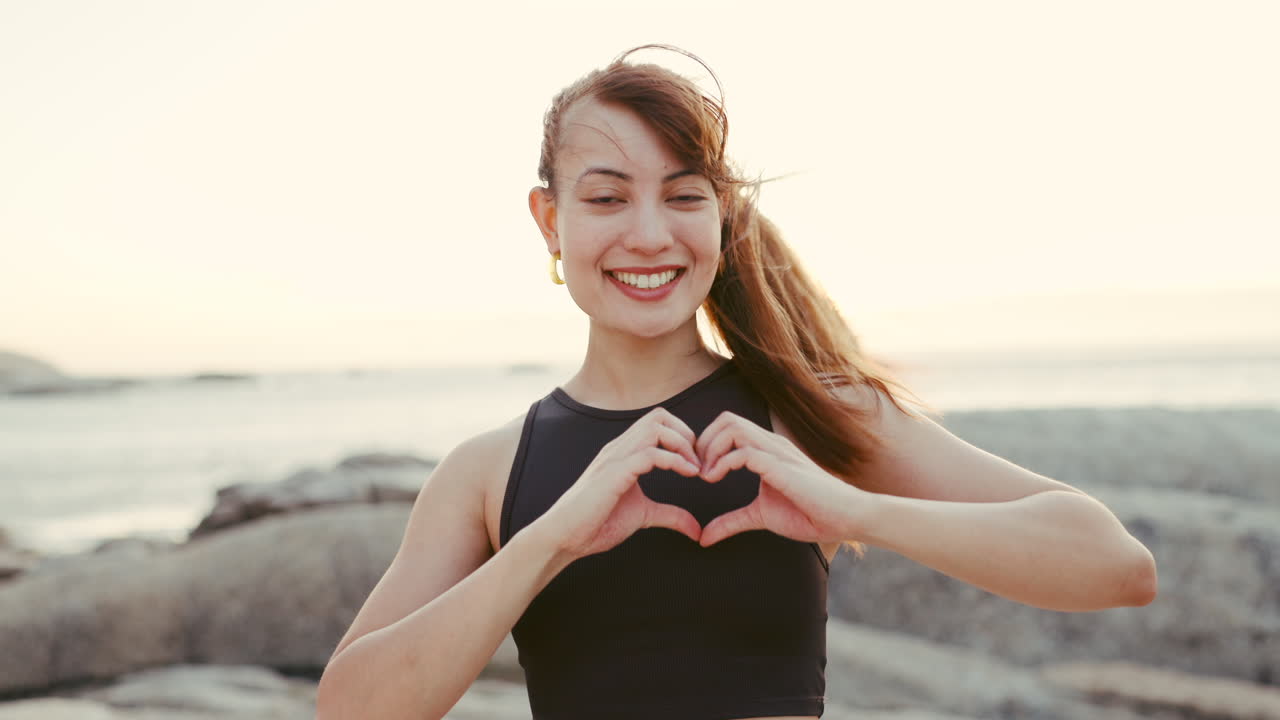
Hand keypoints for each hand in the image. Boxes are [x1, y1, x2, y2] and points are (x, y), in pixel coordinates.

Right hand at [539, 406, 704, 560]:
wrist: (565, 537)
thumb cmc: (596, 523)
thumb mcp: (643, 516)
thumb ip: (670, 516)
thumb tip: (696, 529)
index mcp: (625, 452)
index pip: (657, 422)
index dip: (683, 435)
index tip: (697, 462)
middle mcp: (620, 448)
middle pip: (659, 416)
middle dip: (686, 434)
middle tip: (698, 461)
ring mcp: (615, 457)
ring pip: (655, 427)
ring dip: (682, 444)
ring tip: (694, 467)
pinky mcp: (614, 473)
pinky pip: (650, 453)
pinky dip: (674, 460)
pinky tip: (687, 474)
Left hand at [694, 410, 869, 547]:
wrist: (847, 518)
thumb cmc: (810, 514)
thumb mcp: (760, 516)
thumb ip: (731, 522)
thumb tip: (703, 537)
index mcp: (766, 449)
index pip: (727, 426)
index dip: (705, 444)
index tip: (698, 472)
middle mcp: (770, 443)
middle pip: (726, 419)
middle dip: (703, 441)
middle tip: (697, 470)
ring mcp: (777, 452)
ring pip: (732, 427)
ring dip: (710, 449)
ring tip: (706, 476)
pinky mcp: (782, 467)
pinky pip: (744, 452)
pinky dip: (722, 463)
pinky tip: (716, 479)